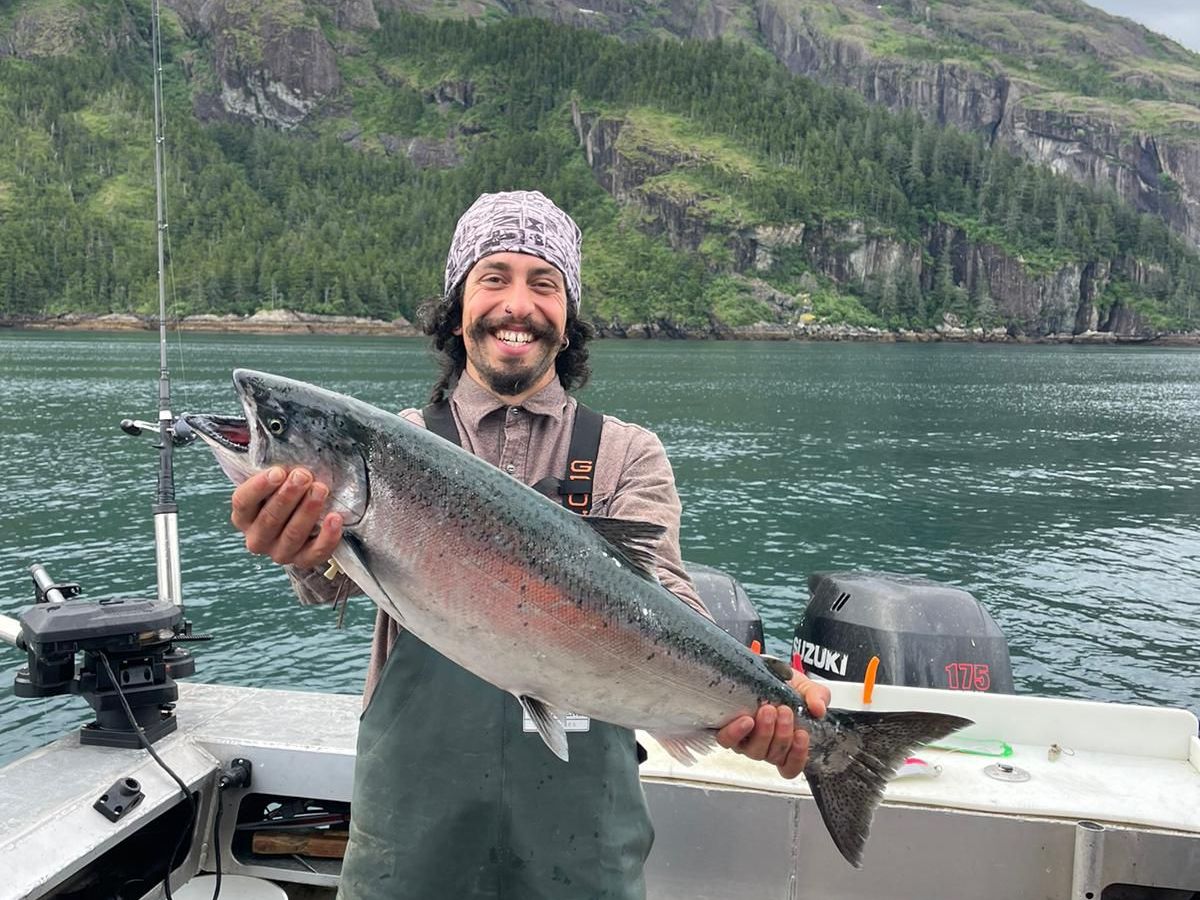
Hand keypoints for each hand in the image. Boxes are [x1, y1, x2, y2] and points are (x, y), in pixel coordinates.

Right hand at [230, 466, 342, 568]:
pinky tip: (335, 518)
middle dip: (288, 496)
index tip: (277, 472)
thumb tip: (281, 440)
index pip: (243, 502)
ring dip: (307, 511)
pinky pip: (315, 553)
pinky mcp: (303, 561)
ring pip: (292, 535)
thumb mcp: (276, 479)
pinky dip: (327, 537)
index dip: (259, 487)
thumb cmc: (287, 493)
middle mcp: (257, 538)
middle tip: (303, 476)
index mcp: (244, 516)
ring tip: (320, 490)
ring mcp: (280, 552)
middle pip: (269, 519)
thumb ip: (275, 468)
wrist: (307, 518)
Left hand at [716, 673, 830, 778]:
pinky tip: (746, 720)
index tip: (802, 734)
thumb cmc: (785, 685)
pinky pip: (728, 740)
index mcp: (785, 744)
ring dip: (764, 732)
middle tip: (785, 711)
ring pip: (754, 751)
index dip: (798, 757)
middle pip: (774, 757)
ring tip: (769, 709)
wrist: (763, 669)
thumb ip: (818, 698)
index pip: (791, 767)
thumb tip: (819, 709)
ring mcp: (745, 741)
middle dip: (783, 734)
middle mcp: (764, 746)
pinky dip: (737, 732)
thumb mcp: (806, 689)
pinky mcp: (728, 730)